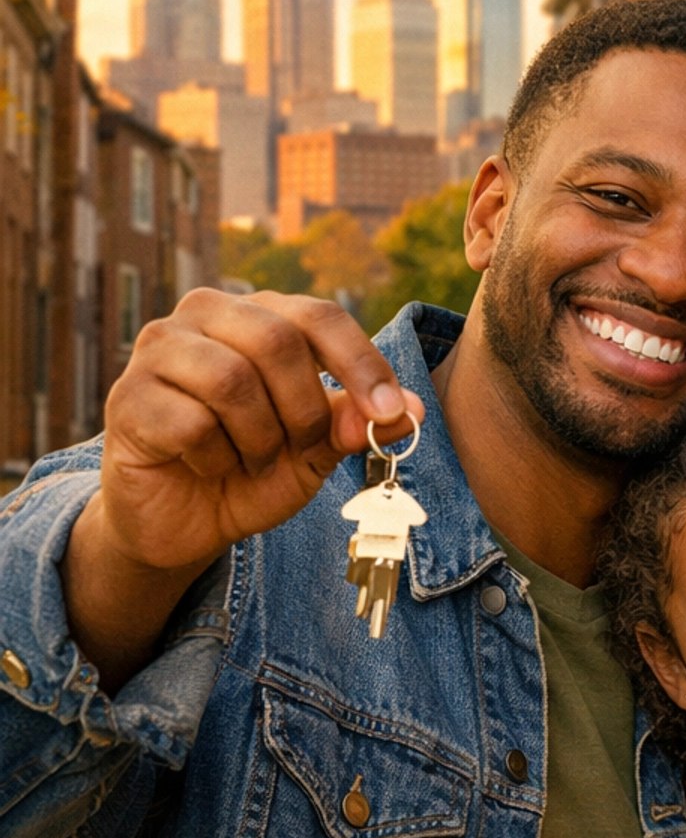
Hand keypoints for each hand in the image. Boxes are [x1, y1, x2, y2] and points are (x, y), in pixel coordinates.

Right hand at [66, 290, 423, 688]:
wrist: (181, 524)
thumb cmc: (250, 470)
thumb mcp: (315, 451)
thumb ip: (353, 425)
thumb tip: (407, 410)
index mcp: (259, 314)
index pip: (319, 316)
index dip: (361, 362)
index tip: (390, 413)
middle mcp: (205, 314)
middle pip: (276, 340)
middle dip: (304, 409)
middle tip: (300, 449)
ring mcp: (159, 350)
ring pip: (231, 380)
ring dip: (258, 438)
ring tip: (250, 461)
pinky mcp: (127, 397)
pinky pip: (191, 422)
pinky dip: (215, 459)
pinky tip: (206, 467)